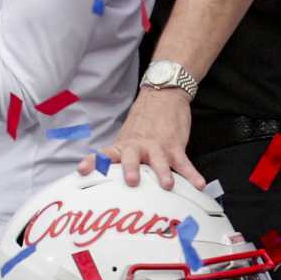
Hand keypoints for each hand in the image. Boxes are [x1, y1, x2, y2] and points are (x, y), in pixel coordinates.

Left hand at [81, 88, 201, 190]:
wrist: (164, 94)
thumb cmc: (143, 123)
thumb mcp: (127, 137)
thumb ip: (120, 157)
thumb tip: (104, 181)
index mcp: (124, 145)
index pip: (105, 154)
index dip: (93, 162)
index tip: (82, 170)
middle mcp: (139, 146)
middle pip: (132, 158)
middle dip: (131, 169)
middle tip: (132, 181)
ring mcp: (158, 146)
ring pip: (160, 161)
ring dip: (163, 173)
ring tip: (168, 185)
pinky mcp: (176, 145)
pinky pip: (184, 162)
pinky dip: (192, 174)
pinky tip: (199, 184)